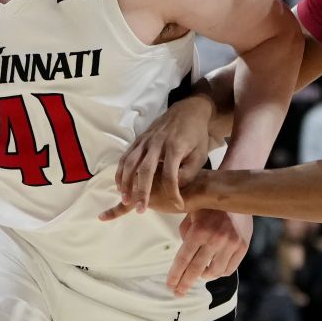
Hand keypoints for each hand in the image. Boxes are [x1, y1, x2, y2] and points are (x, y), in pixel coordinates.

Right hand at [100, 93, 214, 219]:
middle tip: (140, 209)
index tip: (177, 205)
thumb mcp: (200, 155)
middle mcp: (157, 143)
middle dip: (142, 191)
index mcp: (175, 147)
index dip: (173, 193)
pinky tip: (121, 185)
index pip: (171, 175)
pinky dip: (120, 172)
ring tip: (125, 199)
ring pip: (130, 163)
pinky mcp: (138, 139)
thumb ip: (189, 172)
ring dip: (126, 183)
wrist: (187, 111)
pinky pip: (125, 156)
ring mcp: (145, 141)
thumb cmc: (196, 136)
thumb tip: (175, 188)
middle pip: (145, 170)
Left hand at [167, 210, 250, 296]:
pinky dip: (219, 272)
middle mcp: (215, 239)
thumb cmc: (210, 204)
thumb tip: (185, 256)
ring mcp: (231, 244)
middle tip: (178, 293)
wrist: (238, 195)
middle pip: (196, 270)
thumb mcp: (191, 214)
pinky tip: (213, 270)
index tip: (170, 286)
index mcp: (199, 230)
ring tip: (198, 275)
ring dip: (203, 276)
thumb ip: (185, 235)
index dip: (175, 276)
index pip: (183, 260)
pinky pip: (228, 269)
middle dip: (185, 284)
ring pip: (213, 272)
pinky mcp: (242, 247)